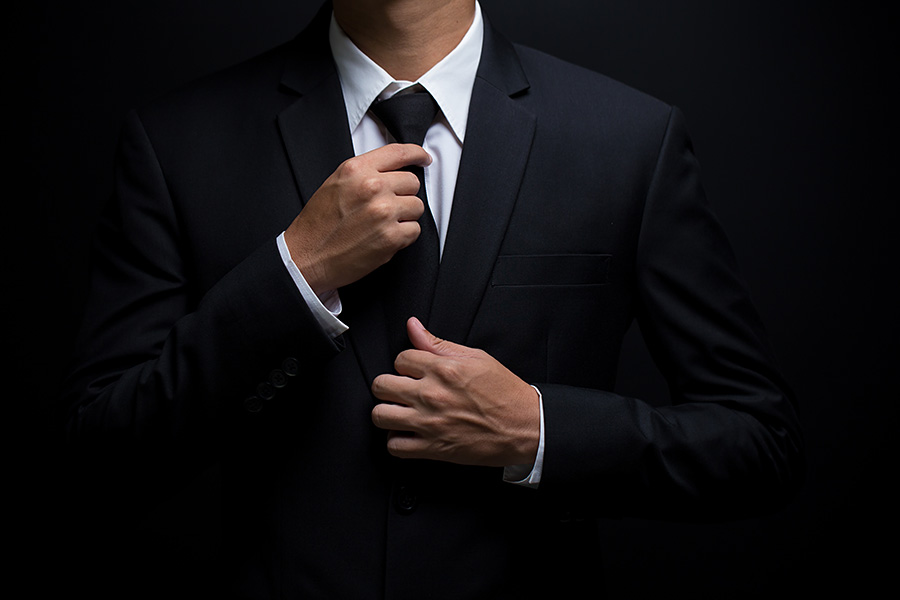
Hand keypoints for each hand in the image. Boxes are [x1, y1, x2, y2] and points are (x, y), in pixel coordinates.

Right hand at [284, 144, 431, 293]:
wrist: (307, 257)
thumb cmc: (318, 224)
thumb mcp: (335, 183)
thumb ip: (364, 172)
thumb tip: (393, 170)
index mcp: (357, 170)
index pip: (399, 153)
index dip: (417, 154)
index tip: (424, 158)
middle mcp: (372, 187)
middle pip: (412, 182)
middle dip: (403, 194)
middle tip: (386, 206)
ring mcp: (384, 212)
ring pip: (417, 206)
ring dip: (405, 216)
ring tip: (382, 223)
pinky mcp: (391, 237)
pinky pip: (414, 230)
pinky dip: (403, 236)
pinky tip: (383, 237)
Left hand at [371, 318, 539, 466]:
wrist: (525, 426)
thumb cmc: (505, 393)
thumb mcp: (476, 358)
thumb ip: (438, 344)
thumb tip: (413, 326)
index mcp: (443, 370)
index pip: (400, 358)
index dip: (405, 364)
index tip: (413, 372)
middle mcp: (432, 395)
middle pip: (381, 385)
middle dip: (388, 385)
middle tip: (400, 390)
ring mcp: (429, 423)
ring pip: (380, 415)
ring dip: (386, 412)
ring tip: (399, 411)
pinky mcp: (433, 448)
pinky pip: (395, 446)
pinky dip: (396, 441)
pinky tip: (407, 434)